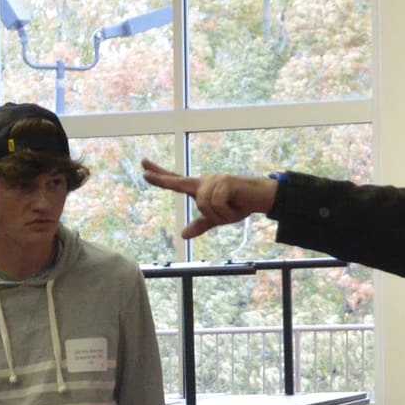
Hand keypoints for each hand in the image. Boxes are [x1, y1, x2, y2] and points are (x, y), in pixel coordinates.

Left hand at [140, 159, 276, 239]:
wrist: (261, 197)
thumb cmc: (239, 205)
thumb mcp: (216, 219)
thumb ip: (200, 225)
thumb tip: (182, 235)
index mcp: (200, 188)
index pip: (176, 181)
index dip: (160, 176)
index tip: (144, 169)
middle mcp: (204, 182)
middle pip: (179, 182)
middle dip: (161, 180)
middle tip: (143, 174)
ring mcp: (214, 180)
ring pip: (204, 204)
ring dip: (219, 216)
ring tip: (231, 212)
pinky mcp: (225, 182)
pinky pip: (216, 204)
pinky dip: (226, 212)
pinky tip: (236, 206)